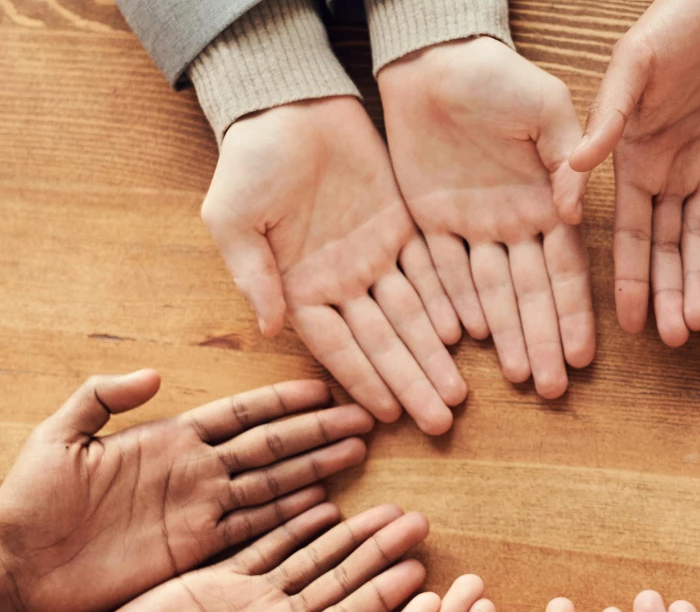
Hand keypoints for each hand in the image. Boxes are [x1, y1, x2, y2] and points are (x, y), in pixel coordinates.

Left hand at [0, 372, 372, 611]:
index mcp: (166, 439)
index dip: (281, 401)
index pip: (238, 414)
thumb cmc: (28, 502)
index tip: (324, 389)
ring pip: (271, 486)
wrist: (17, 569)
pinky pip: (250, 531)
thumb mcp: (56, 438)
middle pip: (268, 447)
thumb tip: (152, 374)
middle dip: (316, 432)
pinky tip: (323, 507)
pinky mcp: (193, 552)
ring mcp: (197, 512)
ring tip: (356, 454)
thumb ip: (100, 399)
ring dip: (314, 469)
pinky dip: (288, 519)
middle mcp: (193, 473)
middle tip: (364, 419)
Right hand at [44, 503, 428, 611]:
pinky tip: (323, 502)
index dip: (383, 598)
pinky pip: (260, 544)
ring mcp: (245, 605)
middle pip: (339, 583)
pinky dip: (290, 523)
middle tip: (421, 524)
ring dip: (349, 534)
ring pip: (309, 558)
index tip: (421, 573)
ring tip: (390, 509)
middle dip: (380, 554)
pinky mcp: (212, 583)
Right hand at [205, 96, 467, 433]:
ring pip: (412, 315)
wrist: (286, 102)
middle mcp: (341, 282)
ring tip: (459, 394)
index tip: (388, 415)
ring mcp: (374, 256)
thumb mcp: (232, 217)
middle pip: (383, 342)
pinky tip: (467, 333)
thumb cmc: (247, 160)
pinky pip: (430, 270)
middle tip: (442, 420)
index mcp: (299, 288)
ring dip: (434, 355)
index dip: (363, 380)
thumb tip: (270, 328)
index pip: (337, 346)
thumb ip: (252, 273)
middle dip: (411, 381)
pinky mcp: (402, 225)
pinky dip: (448, 300)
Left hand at [379, 37, 593, 398]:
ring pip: (489, 293)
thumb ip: (565, 157)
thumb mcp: (545, 107)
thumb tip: (574, 212)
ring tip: (519, 377)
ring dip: (505, 336)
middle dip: (543, 341)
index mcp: (547, 201)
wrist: (433, 57)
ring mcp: (471, 227)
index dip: (575, 313)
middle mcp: (513, 224)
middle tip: (552, 389)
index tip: (586, 355)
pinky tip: (466, 341)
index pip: (566, 269)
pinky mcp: (428, 222)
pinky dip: (453, 305)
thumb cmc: (497, 75)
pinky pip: (441, 272)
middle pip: (529, 294)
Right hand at [568, 0, 699, 345]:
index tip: (627, 324)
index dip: (629, 277)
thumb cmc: (673, 22)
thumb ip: (607, 121)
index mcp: (633, 158)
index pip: (630, 232)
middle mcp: (668, 172)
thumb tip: (570, 173)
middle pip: (668, 247)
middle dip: (670, 293)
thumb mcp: (632, 68)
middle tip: (674, 341)